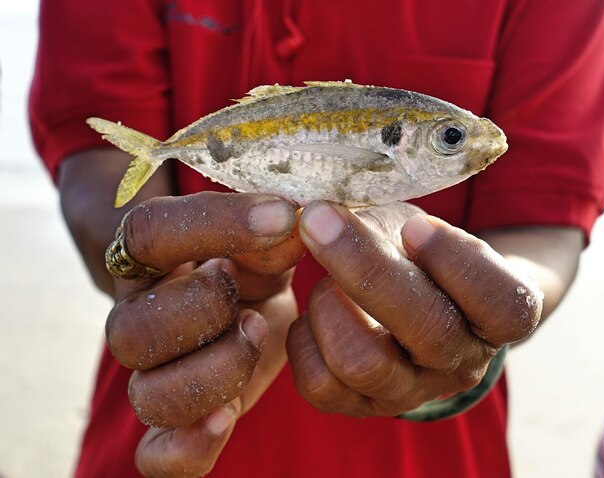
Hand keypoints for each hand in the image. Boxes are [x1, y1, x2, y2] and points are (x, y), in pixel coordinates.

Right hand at [105, 192, 304, 476]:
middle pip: (133, 332)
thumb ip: (272, 234)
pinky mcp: (184, 417)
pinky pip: (157, 455)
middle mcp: (140, 318)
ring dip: (213, 372)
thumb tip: (290, 226)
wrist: (243, 298)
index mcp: (147, 259)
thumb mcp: (263, 235)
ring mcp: (156, 374)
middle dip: (204, 311)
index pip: (148, 233)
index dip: (214, 224)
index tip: (279, 216)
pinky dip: (187, 447)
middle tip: (249, 294)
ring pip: (149, 397)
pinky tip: (225, 418)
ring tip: (255, 334)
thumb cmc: (249, 259)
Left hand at [287, 201, 541, 416]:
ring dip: (330, 305)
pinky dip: (304, 338)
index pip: (503, 304)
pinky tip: (314, 315)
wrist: (408, 310)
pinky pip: (318, 384)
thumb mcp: (417, 229)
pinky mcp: (357, 406)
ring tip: (326, 281)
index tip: (415, 226)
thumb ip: (390, 223)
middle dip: (368, 269)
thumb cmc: (417, 260)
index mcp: (496, 319)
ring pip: (362, 363)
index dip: (458, 263)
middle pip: (427, 330)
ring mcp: (408, 393)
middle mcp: (458, 365)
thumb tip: (332, 215)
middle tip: (320, 219)